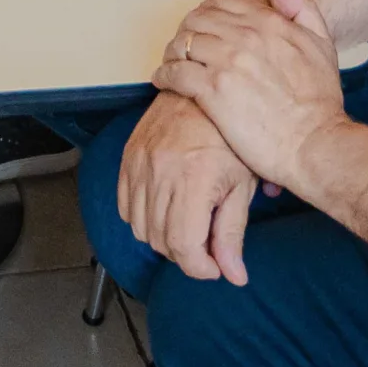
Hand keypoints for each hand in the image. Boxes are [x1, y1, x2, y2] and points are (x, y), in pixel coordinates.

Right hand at [120, 96, 260, 284]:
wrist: (203, 90)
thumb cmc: (229, 136)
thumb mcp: (242, 185)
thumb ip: (232, 233)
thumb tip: (234, 275)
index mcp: (194, 179)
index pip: (183, 246)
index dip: (199, 267)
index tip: (214, 267)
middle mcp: (161, 172)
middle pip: (161, 240)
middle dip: (185, 254)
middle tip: (206, 246)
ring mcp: (141, 163)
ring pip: (139, 227)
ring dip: (162, 238)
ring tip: (187, 228)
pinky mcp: (129, 156)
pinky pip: (125, 205)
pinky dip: (141, 218)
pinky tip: (164, 211)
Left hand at [151, 0, 346, 193]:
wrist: (316, 144)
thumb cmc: (320, 103)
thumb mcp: (322, 46)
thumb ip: (302, 10)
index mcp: (269, 23)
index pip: (222, 2)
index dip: (207, 13)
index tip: (203, 28)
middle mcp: (245, 36)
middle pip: (196, 20)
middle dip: (187, 31)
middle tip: (184, 48)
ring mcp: (226, 62)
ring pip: (182, 42)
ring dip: (173, 52)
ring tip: (173, 63)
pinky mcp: (212, 90)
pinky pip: (174, 72)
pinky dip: (164, 74)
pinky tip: (164, 81)